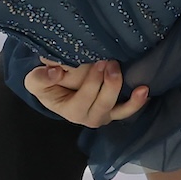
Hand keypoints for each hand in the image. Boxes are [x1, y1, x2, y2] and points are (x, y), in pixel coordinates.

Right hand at [23, 58, 148, 127]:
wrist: (56, 88)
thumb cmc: (47, 84)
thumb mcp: (35, 81)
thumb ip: (40, 78)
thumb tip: (55, 71)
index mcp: (70, 111)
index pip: (83, 99)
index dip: (92, 83)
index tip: (97, 63)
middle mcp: (89, 117)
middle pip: (103, 104)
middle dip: (110, 84)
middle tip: (111, 63)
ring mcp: (104, 114)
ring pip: (119, 111)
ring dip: (131, 100)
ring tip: (141, 87)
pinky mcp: (114, 109)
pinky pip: (128, 110)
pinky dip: (138, 103)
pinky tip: (145, 91)